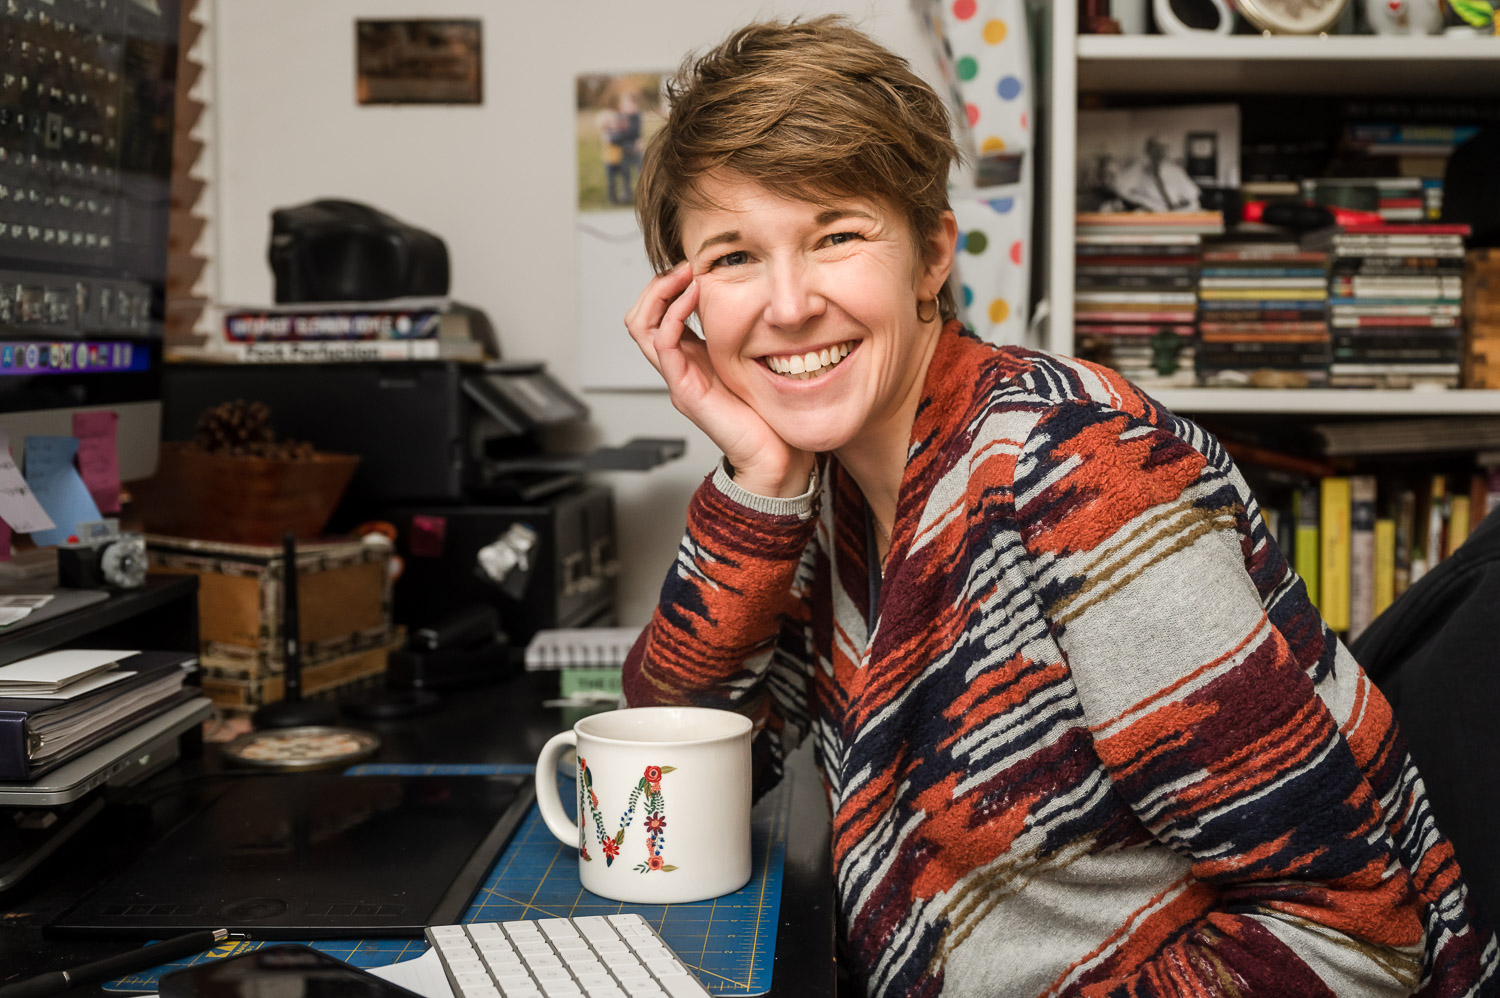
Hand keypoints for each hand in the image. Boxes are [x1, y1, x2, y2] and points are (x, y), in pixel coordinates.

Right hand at [625, 263, 813, 497]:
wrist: (776, 457)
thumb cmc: (770, 414)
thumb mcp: (756, 360)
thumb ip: (748, 333)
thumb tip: (761, 297)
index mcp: (693, 359)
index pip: (658, 314)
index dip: (669, 286)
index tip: (695, 266)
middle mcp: (680, 367)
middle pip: (641, 317)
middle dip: (658, 284)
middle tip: (684, 266)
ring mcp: (679, 379)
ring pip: (642, 326)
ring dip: (661, 293)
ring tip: (686, 276)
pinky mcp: (686, 391)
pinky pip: (663, 345)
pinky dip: (673, 315)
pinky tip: (693, 298)